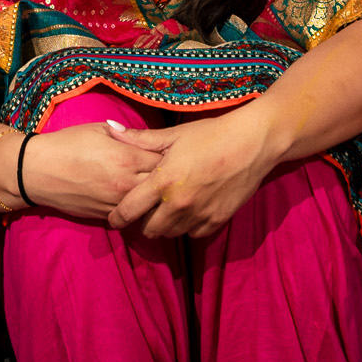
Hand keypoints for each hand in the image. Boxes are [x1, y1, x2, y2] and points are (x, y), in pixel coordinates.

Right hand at [17, 122, 161, 221]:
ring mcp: (118, 202)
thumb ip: (126, 135)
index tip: (174, 151)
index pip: (164, 158)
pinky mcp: (108, 216)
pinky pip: (133, 215)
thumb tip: (145, 137)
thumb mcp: (99, 129)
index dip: (171, 155)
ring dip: (157, 197)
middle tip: (174, 171)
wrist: (39, 171)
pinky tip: (142, 202)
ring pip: (151, 204)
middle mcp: (126, 183)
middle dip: (170, 177)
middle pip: (163, 184)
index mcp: (126, 157)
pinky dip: (140, 209)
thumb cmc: (68, 144)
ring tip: (163, 188)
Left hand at [103, 107, 277, 238]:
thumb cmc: (210, 134)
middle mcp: (178, 204)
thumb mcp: (172, 135)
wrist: (251, 143)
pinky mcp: (217, 221)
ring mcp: (199, 215)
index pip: (129, 211)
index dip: (118, 217)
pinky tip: (189, 209)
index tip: (114, 218)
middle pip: (149, 230)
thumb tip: (110, 128)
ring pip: (171, 234)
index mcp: (162, 182)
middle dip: (143, 223)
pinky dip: (188, 226)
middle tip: (145, 210)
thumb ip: (139, 139)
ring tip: (166, 209)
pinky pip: (194, 233)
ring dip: (165, 225)